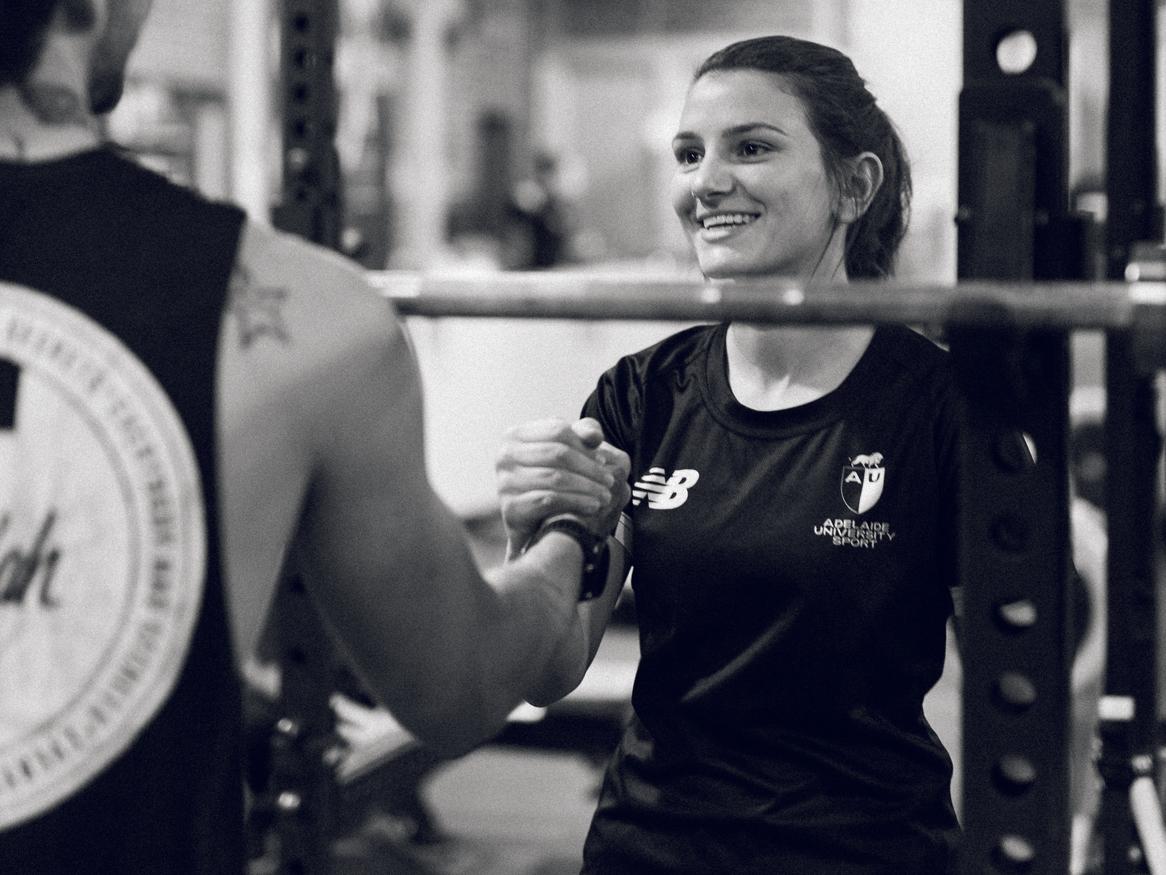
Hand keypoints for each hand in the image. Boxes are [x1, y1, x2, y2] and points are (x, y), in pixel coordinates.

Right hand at [496, 417, 629, 555]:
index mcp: (515, 435)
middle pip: (557, 453)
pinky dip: (576, 502)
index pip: (558, 430)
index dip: (584, 445)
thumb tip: (594, 436)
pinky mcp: (511, 507)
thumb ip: (582, 435)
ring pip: (555, 477)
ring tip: (604, 495)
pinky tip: (592, 506)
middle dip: (589, 467)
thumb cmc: (552, 479)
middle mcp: (504, 456)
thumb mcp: (567, 452)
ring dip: (587, 487)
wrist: (533, 521)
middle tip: (609, 480)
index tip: (602, 459)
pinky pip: (549, 500)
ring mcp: (504, 482)